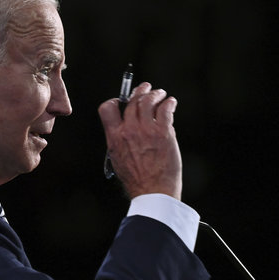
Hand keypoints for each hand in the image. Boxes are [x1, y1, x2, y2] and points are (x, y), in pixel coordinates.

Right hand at [98, 82, 181, 199]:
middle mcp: (129, 131)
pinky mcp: (164, 133)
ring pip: (148, 101)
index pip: (107, 108)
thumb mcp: (117, 158)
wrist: (153, 191)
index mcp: (114, 137)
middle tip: (146, 88)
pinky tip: (171, 103)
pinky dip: (168, 103)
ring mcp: (147, 130)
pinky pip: (165, 109)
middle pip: (132, 101)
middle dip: (139, 91)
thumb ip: (119, 139)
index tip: (122, 100)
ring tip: (160, 93)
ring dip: (155, 94)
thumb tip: (126, 125)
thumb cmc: (136, 179)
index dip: (116, 101)